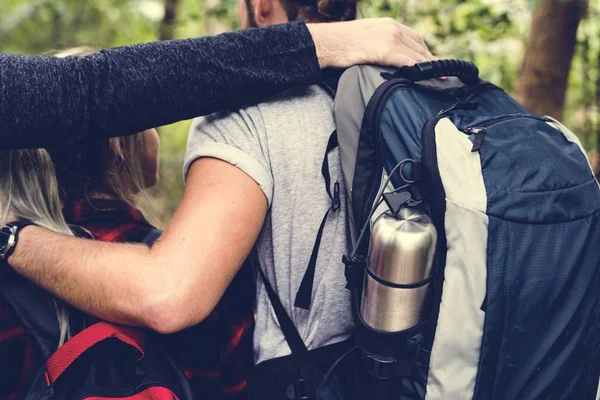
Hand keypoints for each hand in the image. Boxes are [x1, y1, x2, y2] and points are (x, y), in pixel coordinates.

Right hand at [307, 18, 433, 68]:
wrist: (327, 42)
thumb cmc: (340, 43)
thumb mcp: (365, 37)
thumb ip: (378, 43)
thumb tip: (384, 57)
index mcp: (388, 24)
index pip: (414, 38)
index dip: (425, 50)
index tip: (431, 61)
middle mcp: (392, 28)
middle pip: (419, 46)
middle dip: (431, 60)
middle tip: (441, 72)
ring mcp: (390, 38)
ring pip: (417, 54)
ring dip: (429, 67)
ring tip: (439, 77)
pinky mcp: (385, 50)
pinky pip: (408, 61)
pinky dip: (419, 69)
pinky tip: (425, 77)